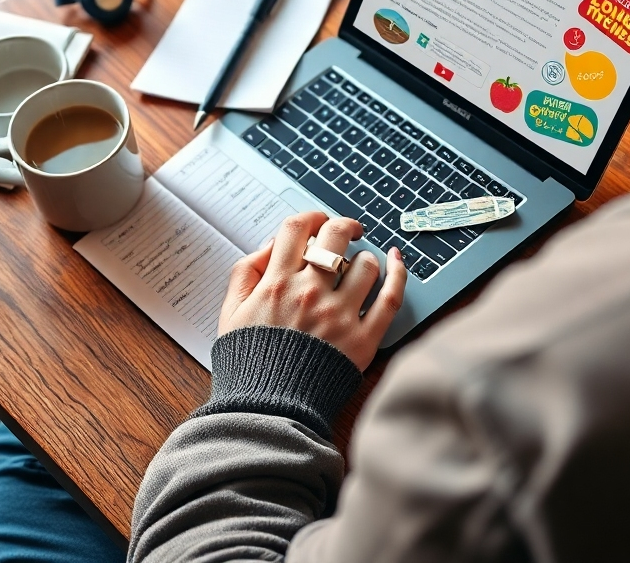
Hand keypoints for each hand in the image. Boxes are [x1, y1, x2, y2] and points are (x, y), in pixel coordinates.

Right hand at [217, 211, 407, 370]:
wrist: (267, 414)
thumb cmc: (249, 363)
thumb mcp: (230, 313)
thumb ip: (245, 272)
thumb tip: (272, 244)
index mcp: (276, 283)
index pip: (298, 228)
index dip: (312, 215)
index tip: (320, 220)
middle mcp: (310, 294)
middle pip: (336, 236)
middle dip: (344, 226)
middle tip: (349, 232)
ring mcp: (339, 316)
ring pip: (366, 265)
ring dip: (365, 258)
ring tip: (360, 266)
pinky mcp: (363, 341)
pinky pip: (391, 298)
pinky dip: (399, 273)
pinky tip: (397, 260)